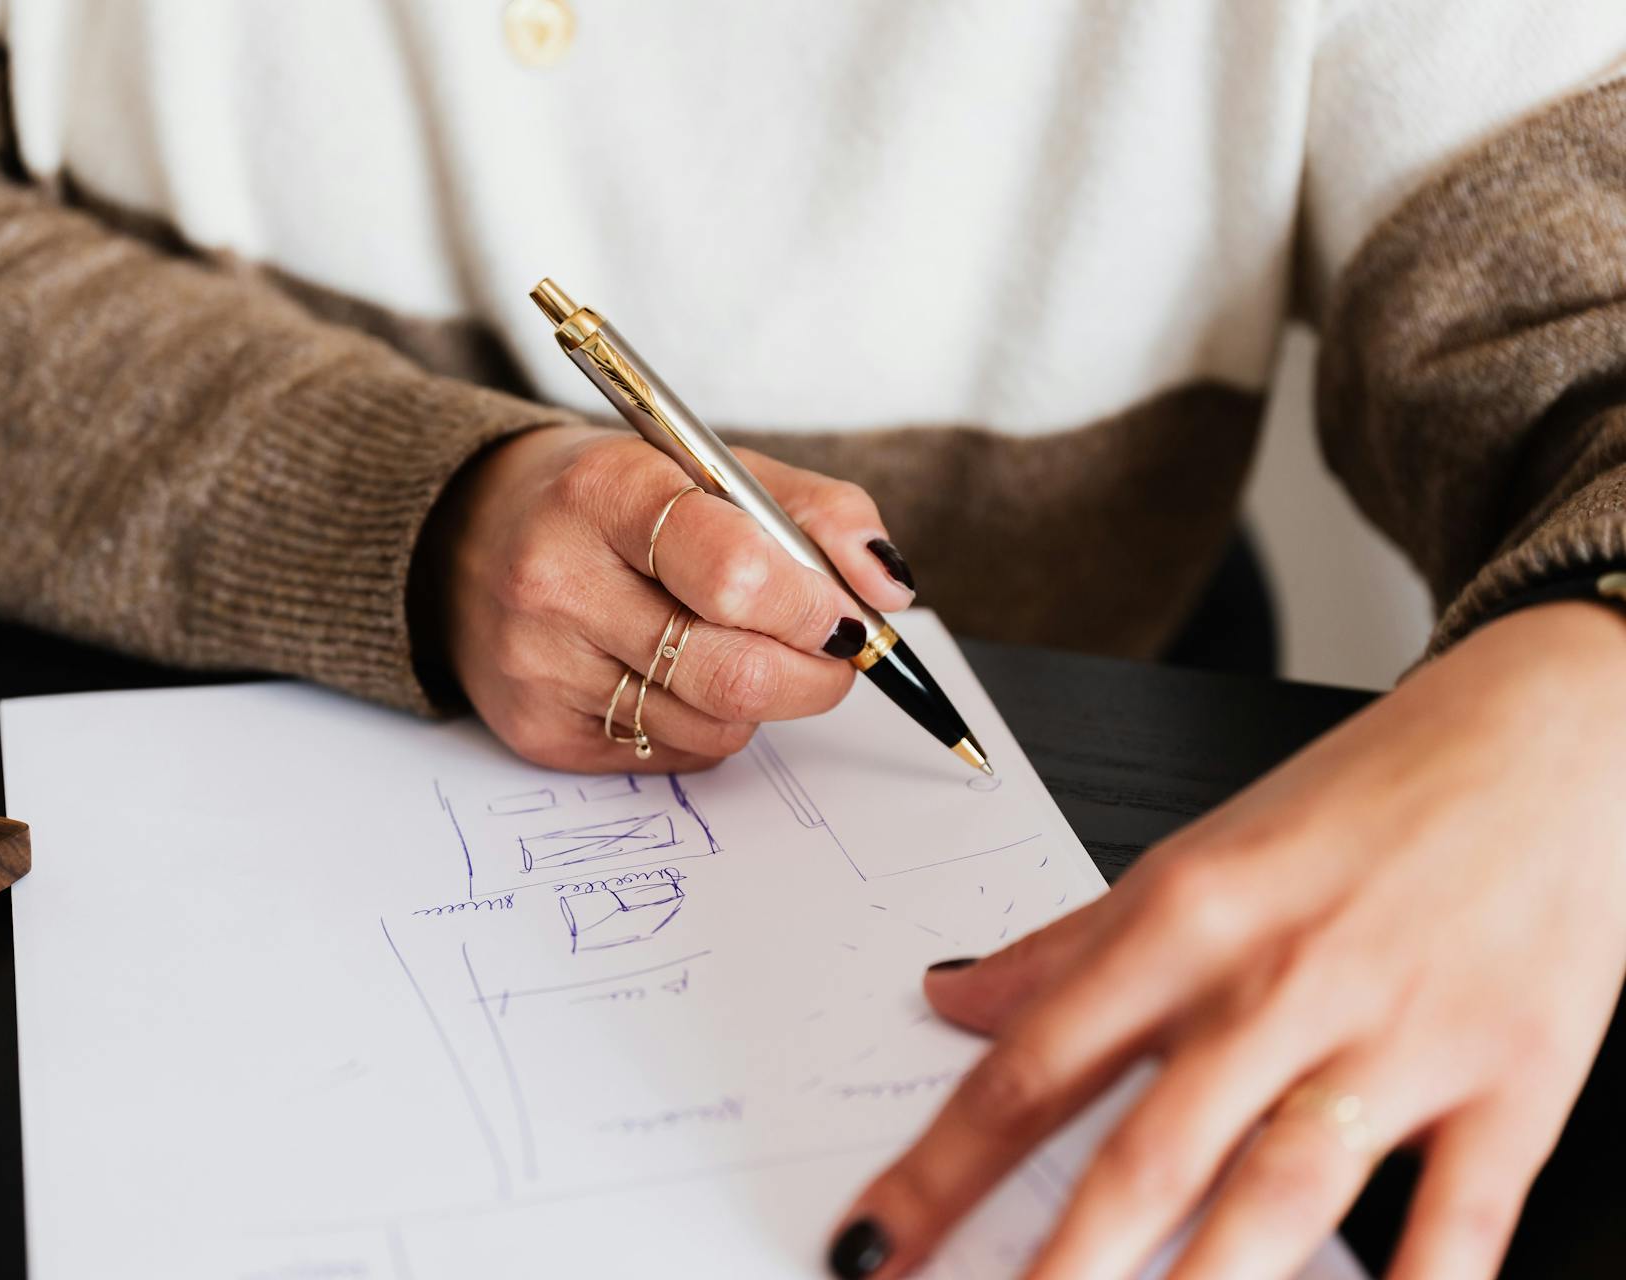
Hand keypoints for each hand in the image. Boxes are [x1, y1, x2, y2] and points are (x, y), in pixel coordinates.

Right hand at [431, 424, 914, 771]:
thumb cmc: (614, 502)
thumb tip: (889, 592)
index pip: (737, 573)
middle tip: (832, 650)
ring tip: (735, 643)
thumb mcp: (713, 469)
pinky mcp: (539, 731)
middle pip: (735, 672)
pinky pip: (674, 754)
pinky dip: (707, 722)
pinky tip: (676, 673)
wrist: (472, 536)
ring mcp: (541, 665)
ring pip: (716, 724)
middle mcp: (558, 580)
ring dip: (760, 697)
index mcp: (607, 491)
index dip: (813, 607)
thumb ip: (818, 514)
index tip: (845, 613)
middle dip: (815, 672)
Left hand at [828, 601, 1625, 1278]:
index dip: (942, 1168)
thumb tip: (951, 997)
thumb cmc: (1368, 796)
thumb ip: (1072, 944)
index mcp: (1185, 919)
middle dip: (1056, 1266)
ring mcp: (1397, 1036)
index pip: (1033, 1065)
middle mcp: (1278, 982)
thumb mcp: (1200, 852)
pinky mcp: (1516, 1080)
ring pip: (1278, 1192)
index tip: (874, 1241)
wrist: (1554, 730)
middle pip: (1145, 1153)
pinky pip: (1456, 1221)